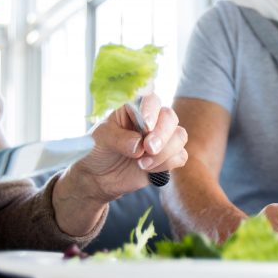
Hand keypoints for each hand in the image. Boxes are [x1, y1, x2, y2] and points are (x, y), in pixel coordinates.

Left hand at [53, 94, 188, 235]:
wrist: (98, 177)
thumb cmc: (97, 150)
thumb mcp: (101, 139)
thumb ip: (119, 139)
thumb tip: (139, 145)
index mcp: (135, 109)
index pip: (151, 100)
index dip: (152, 111)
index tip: (146, 126)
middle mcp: (152, 121)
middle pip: (170, 118)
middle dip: (162, 135)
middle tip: (148, 149)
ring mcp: (161, 139)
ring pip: (179, 137)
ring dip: (165, 152)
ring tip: (142, 164)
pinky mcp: (166, 158)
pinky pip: (180, 156)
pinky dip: (167, 164)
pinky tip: (148, 170)